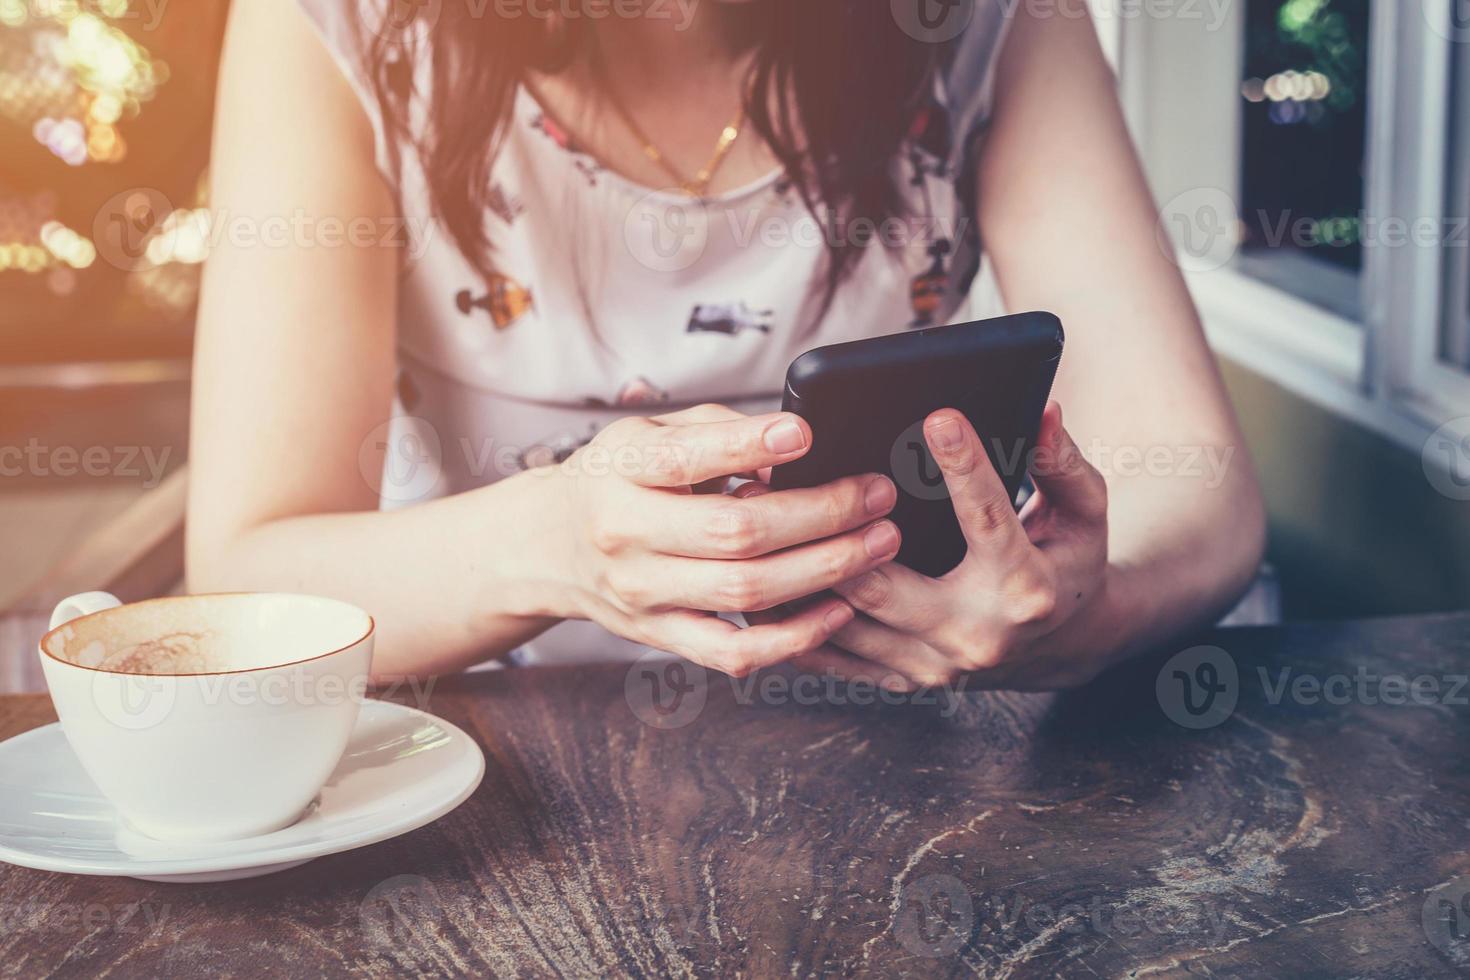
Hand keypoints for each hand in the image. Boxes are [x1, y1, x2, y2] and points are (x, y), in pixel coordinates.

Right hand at [548, 404, 900, 676]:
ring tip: (878, 543)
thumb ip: (715, 434)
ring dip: (825, 568)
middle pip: (734, 531)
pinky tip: (838, 610)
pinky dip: (793, 637)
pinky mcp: (659, 635)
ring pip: (745, 591)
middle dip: (820, 513)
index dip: (747, 446)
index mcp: (620, 471)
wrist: (548, 545)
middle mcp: (624, 535)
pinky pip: (734, 651)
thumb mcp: (646, 435)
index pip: (685, 459)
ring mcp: (642, 593)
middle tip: (876, 496)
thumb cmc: (615, 479)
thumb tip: (794, 445)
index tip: (805, 434)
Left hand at [794, 402, 1112, 691]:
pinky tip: (765, 575)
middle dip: (838, 535)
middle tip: (793, 483)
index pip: (989, 520)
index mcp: (1025, 589)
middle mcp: (976, 634)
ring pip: (845, 623)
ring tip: (759, 520)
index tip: (939, 417)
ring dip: (798, 572)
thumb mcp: (1084, 513)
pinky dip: (795, 618)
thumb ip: (1064, 464)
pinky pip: (834, 656)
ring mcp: (934, 665)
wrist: (1061, 644)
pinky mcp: (904, 678)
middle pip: (886, 585)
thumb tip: (1043, 415)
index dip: (966, 467)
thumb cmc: (1067, 562)